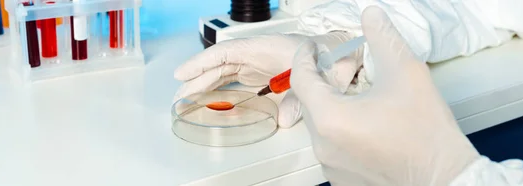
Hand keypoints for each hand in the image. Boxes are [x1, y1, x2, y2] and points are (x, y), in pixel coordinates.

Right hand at [174, 33, 362, 127]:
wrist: (342, 55)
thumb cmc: (330, 57)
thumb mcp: (317, 79)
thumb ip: (299, 100)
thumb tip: (283, 120)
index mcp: (267, 48)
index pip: (227, 53)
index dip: (203, 62)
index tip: (184, 73)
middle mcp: (259, 54)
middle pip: (221, 64)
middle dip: (199, 78)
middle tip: (180, 95)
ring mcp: (260, 64)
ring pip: (226, 72)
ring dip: (206, 84)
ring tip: (188, 98)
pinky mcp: (263, 74)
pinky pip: (236, 79)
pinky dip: (221, 87)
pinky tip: (211, 98)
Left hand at [290, 6, 479, 185]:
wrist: (446, 180)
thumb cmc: (427, 135)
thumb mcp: (407, 74)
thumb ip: (384, 39)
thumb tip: (372, 16)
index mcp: (331, 118)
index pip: (301, 79)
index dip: (305, 58)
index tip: (313, 49)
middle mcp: (323, 145)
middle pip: (310, 104)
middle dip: (321, 84)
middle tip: (338, 71)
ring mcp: (331, 166)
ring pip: (320, 127)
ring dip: (332, 109)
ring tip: (357, 100)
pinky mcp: (341, 180)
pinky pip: (331, 148)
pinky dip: (340, 133)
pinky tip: (363, 126)